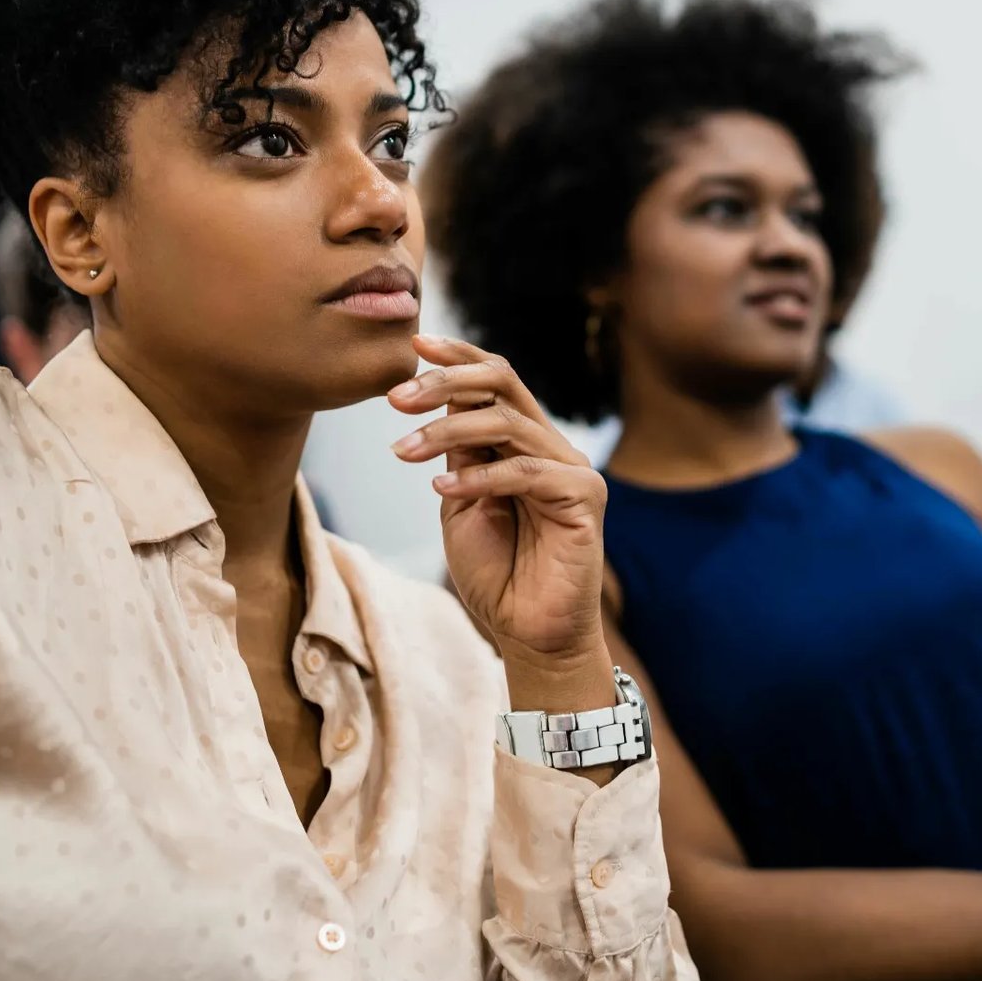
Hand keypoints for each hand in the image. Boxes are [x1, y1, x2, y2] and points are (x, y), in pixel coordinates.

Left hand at [388, 334, 605, 661]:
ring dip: (446, 431)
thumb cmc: (495, 572)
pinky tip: (441, 486)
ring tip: (402, 451)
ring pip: (507, 423)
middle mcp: (551, 446)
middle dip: (445, 382)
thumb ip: (457, 452)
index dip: (458, 357)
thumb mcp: (461, 502)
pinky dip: (479, 475)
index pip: (496, 380)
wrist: (528, 634)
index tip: (414, 345)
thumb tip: (436, 399)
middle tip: (396, 398)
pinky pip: (526, 471)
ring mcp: (572, 469)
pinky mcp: (585, 498)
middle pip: (503, 384)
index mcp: (523, 442)